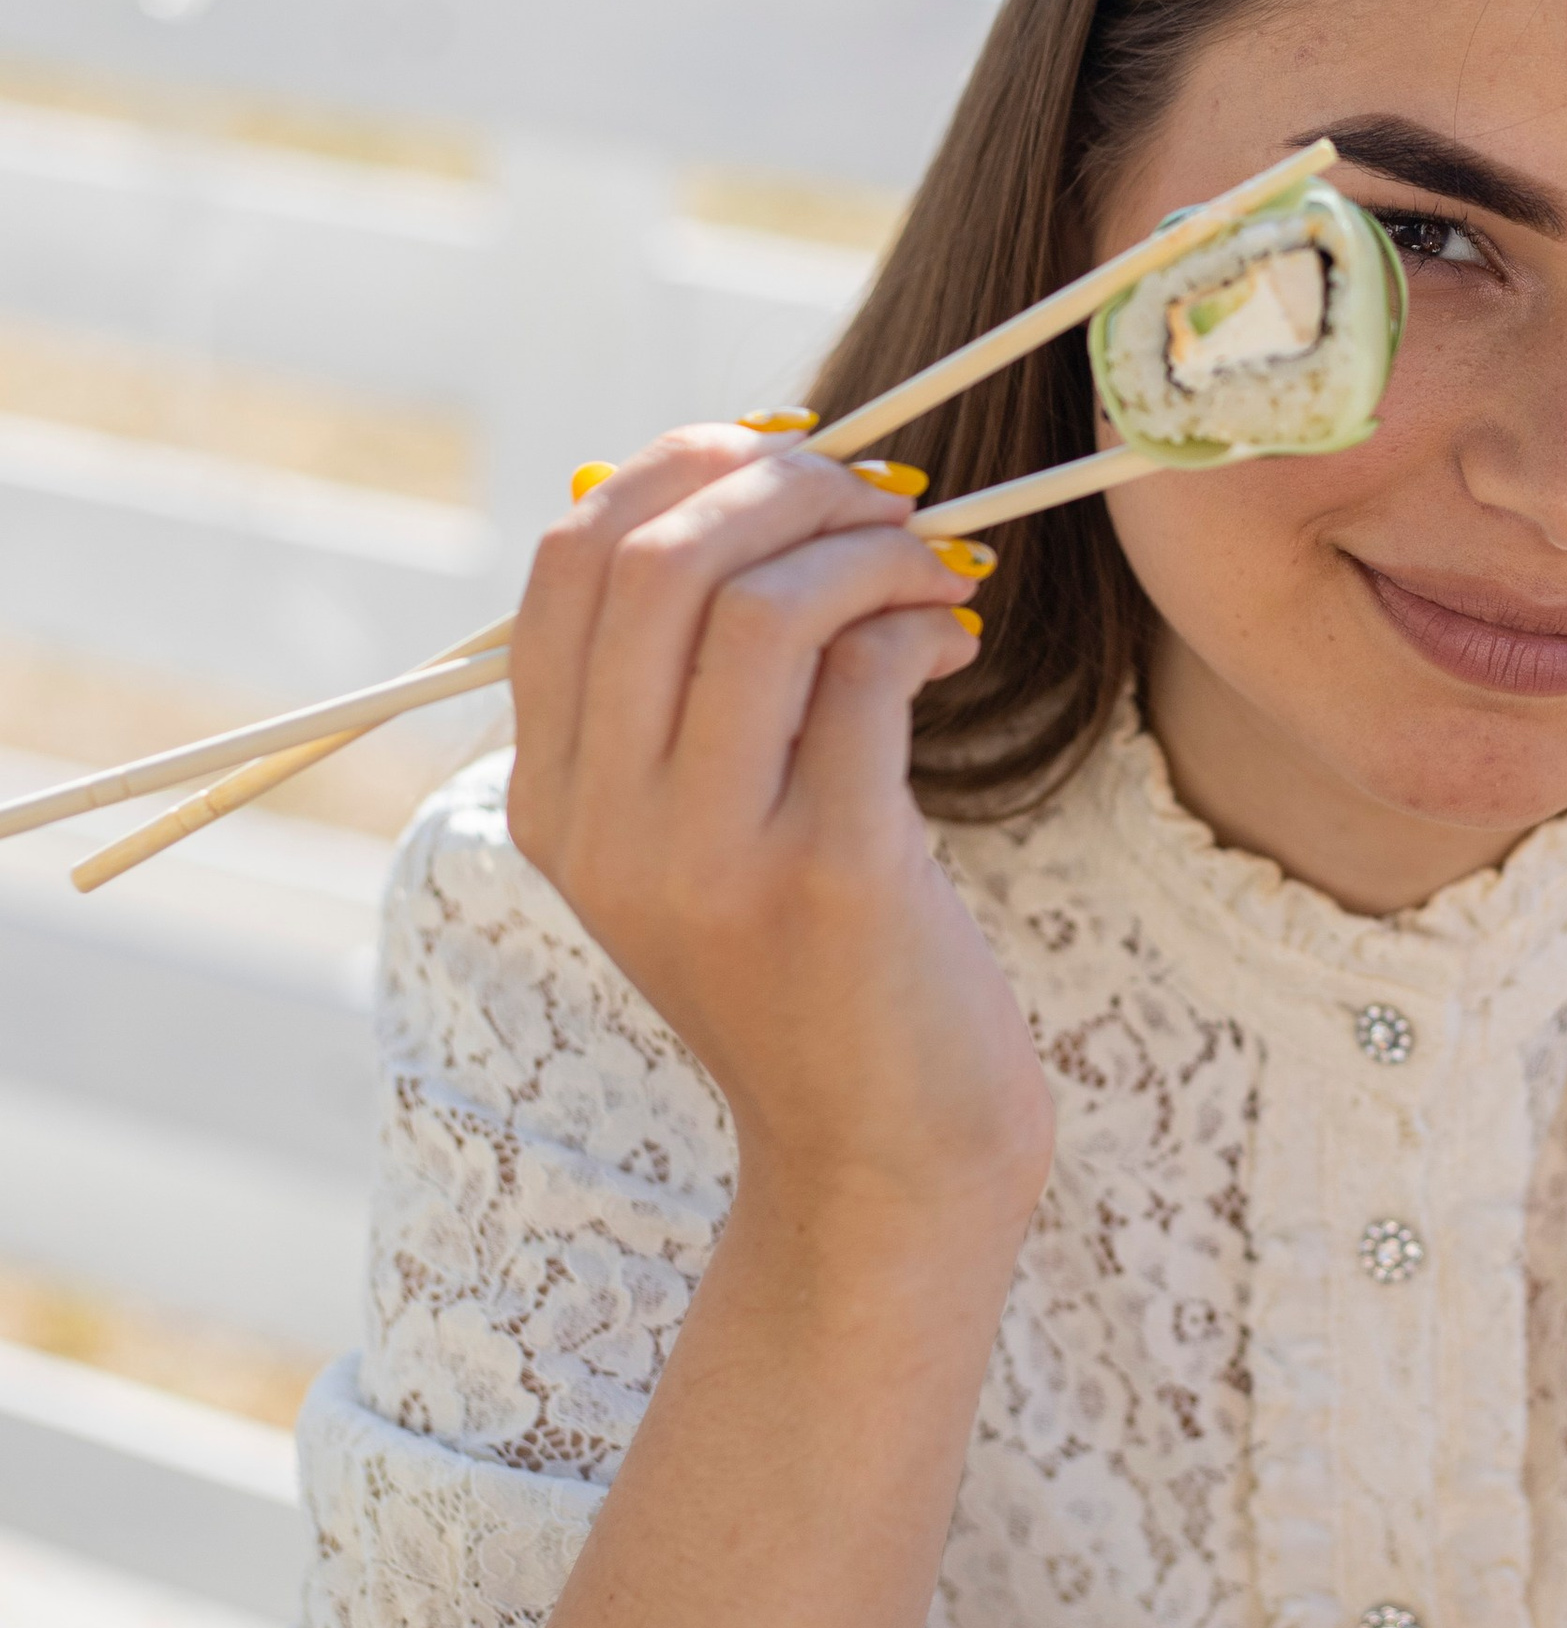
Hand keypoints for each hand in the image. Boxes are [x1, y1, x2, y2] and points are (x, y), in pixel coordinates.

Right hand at [507, 431, 1051, 1225]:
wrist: (881, 1163)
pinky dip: (919, 623)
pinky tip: (953, 645)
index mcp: (552, 802)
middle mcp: (605, 828)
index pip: (568, 563)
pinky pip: (864, 676)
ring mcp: (709, 858)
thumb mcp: (704, 840)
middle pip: (653, 559)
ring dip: (866, 552)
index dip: (678, 472)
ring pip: (757, 605)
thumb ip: (688, 697)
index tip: (782, 464)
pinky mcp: (830, 880)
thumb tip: (751, 488)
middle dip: (786, 489)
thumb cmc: (818, 976)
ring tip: (931, 576)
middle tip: (884, 508)